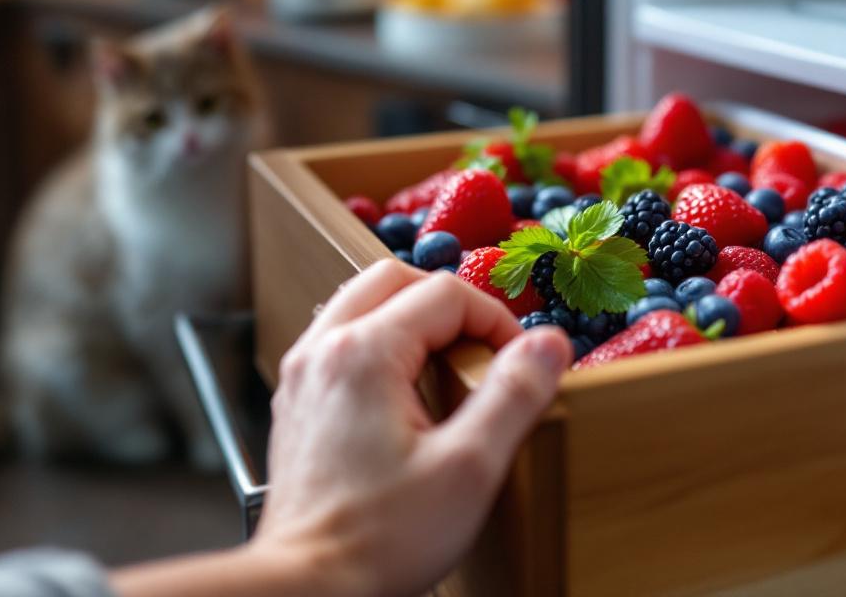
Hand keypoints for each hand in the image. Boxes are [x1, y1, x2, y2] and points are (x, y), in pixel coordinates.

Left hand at [112, 261, 569, 596]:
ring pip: (360, 303)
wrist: (308, 587)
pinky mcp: (296, 403)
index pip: (445, 293)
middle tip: (482, 350)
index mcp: (365, 353)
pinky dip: (378, 344)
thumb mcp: (469, 469)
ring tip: (445, 365)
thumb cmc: (380, 539)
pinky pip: (339, 340)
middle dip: (448, 304)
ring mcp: (302, 375)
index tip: (519, 364)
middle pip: (394, 279)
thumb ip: (514, 396)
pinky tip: (403, 392)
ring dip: (409, 318)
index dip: (495, 320)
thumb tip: (549, 343)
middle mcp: (323, 350)